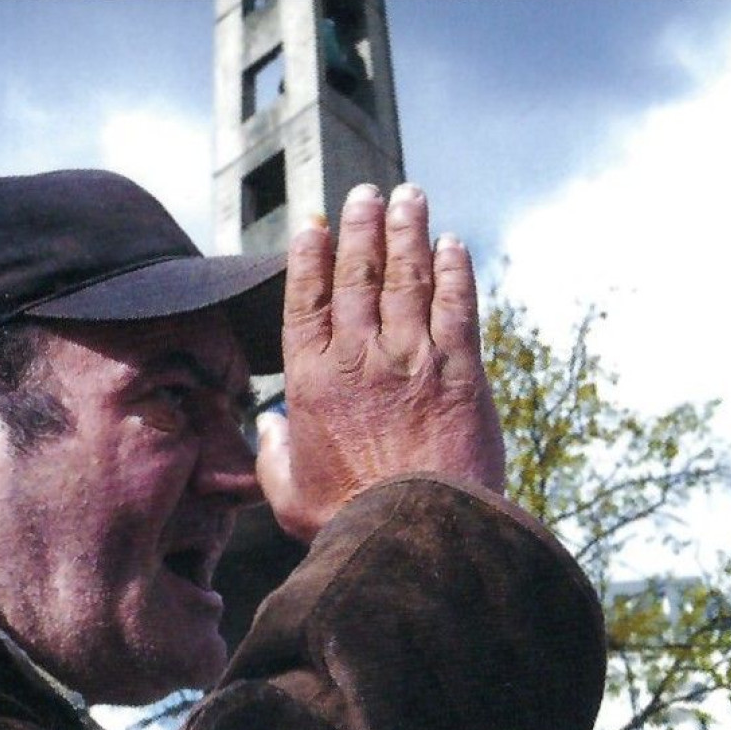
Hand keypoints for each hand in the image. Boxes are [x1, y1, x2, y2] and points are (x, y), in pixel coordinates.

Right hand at [256, 182, 505, 540]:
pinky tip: (454, 245)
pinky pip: (457, 304)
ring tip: (409, 197)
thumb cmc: (347, 521)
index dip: (312, 255)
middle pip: (358, 274)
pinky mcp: (460, 370)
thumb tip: (270, 427)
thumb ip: (274, 455)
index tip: (317, 223)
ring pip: (408, 276)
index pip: (307, 299)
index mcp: (310, 381)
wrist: (414, 535)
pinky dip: (455, 270)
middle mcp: (358, 358)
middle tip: (368, 193)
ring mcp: (412, 358)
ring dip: (409, 231)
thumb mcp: (286, 495)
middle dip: (363, 227)